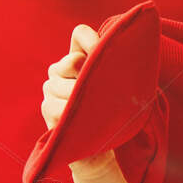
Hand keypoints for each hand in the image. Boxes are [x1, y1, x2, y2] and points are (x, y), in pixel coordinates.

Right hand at [38, 23, 118, 179]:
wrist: (105, 148)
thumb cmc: (116, 114)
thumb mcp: (121, 87)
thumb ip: (118, 66)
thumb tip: (134, 48)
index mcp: (78, 59)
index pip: (80, 34)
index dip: (93, 40)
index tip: (108, 51)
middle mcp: (59, 72)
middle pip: (74, 60)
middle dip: (92, 77)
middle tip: (104, 95)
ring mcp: (50, 90)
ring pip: (66, 85)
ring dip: (85, 100)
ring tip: (96, 113)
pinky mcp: (47, 110)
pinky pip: (58, 107)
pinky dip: (75, 115)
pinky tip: (85, 122)